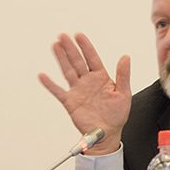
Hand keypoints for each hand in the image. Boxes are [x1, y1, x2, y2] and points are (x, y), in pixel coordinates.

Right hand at [38, 33, 130, 154]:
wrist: (107, 133)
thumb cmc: (117, 114)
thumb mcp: (123, 94)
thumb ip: (123, 75)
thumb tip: (125, 57)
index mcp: (101, 77)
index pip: (92, 58)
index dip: (86, 47)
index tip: (79, 35)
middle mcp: (87, 81)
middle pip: (77, 61)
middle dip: (70, 49)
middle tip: (62, 36)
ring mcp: (78, 90)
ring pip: (67, 71)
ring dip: (61, 59)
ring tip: (55, 46)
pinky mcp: (70, 102)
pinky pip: (58, 91)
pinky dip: (50, 84)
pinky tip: (43, 76)